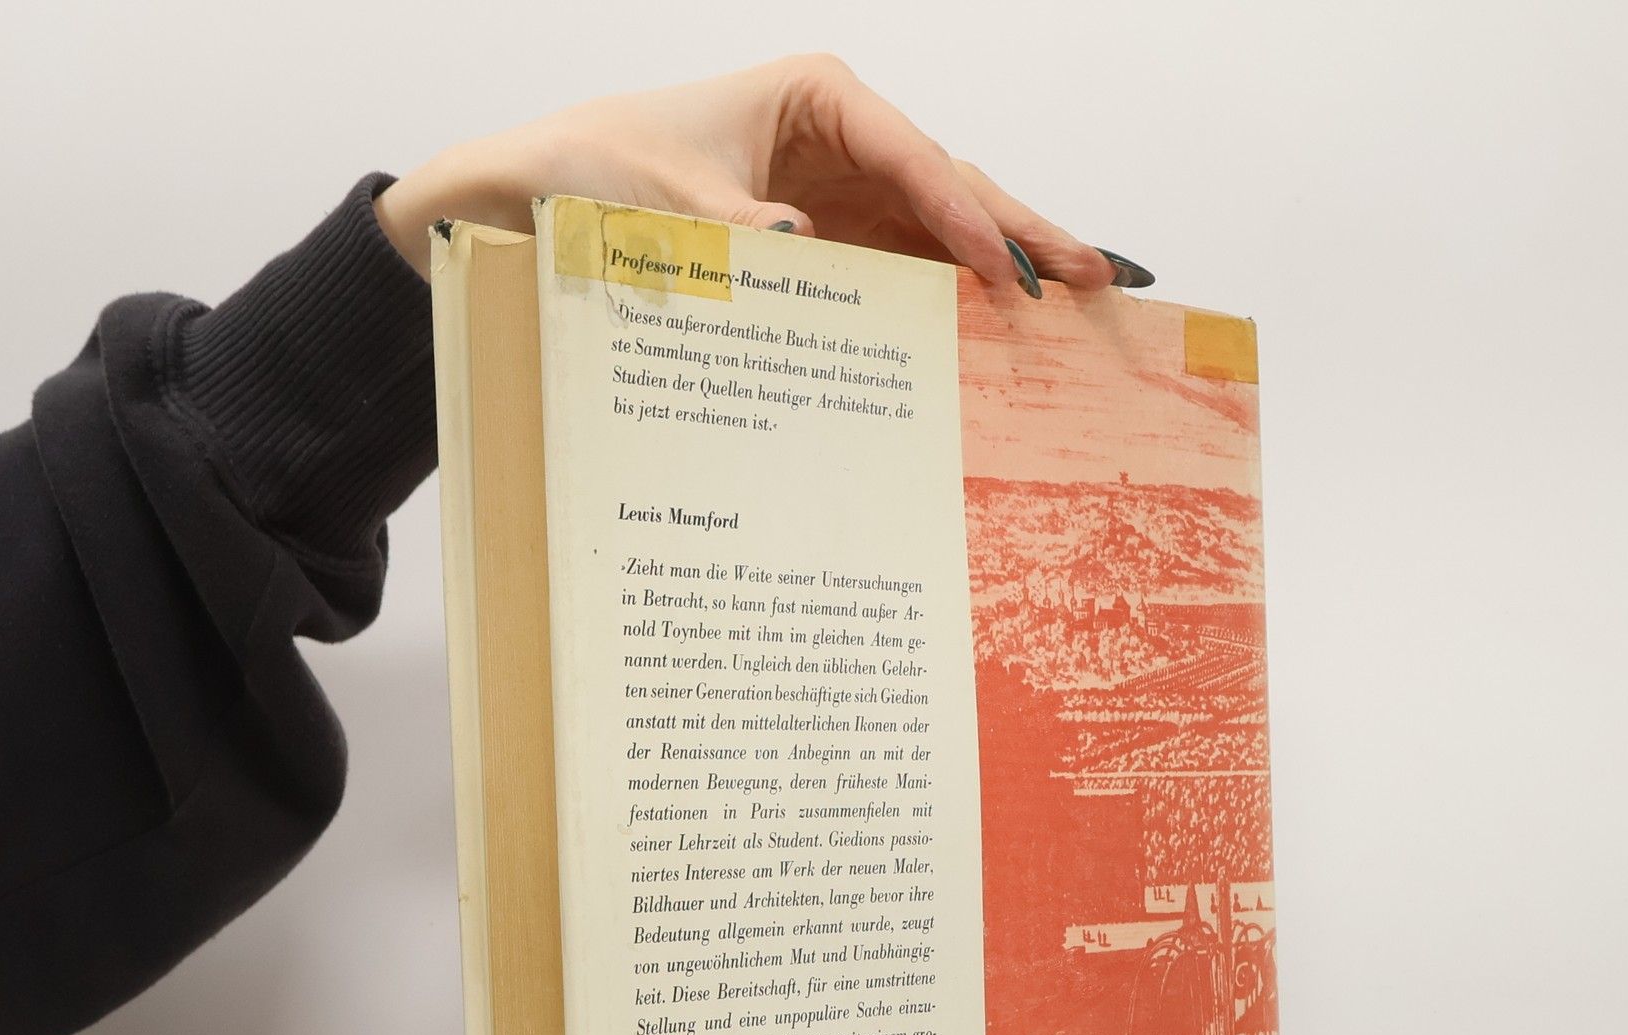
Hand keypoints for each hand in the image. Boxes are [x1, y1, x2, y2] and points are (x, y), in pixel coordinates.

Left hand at [375, 54, 1151, 295]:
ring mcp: (844, 201)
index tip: (1003, 270)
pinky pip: (905, 277)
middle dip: (1022, 231)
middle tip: (1093, 277)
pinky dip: (949, 308)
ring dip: (1003, 274)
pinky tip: (998, 342)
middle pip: (952, 188)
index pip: (913, 155)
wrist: (534, 201)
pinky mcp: (832, 253)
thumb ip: (734, 231)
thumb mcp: (660, 202)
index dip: (964, 213)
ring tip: (1074, 309)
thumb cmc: (592, 171)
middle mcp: (842, 145)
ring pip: (942, 235)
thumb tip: (802, 247)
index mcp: (815, 99)